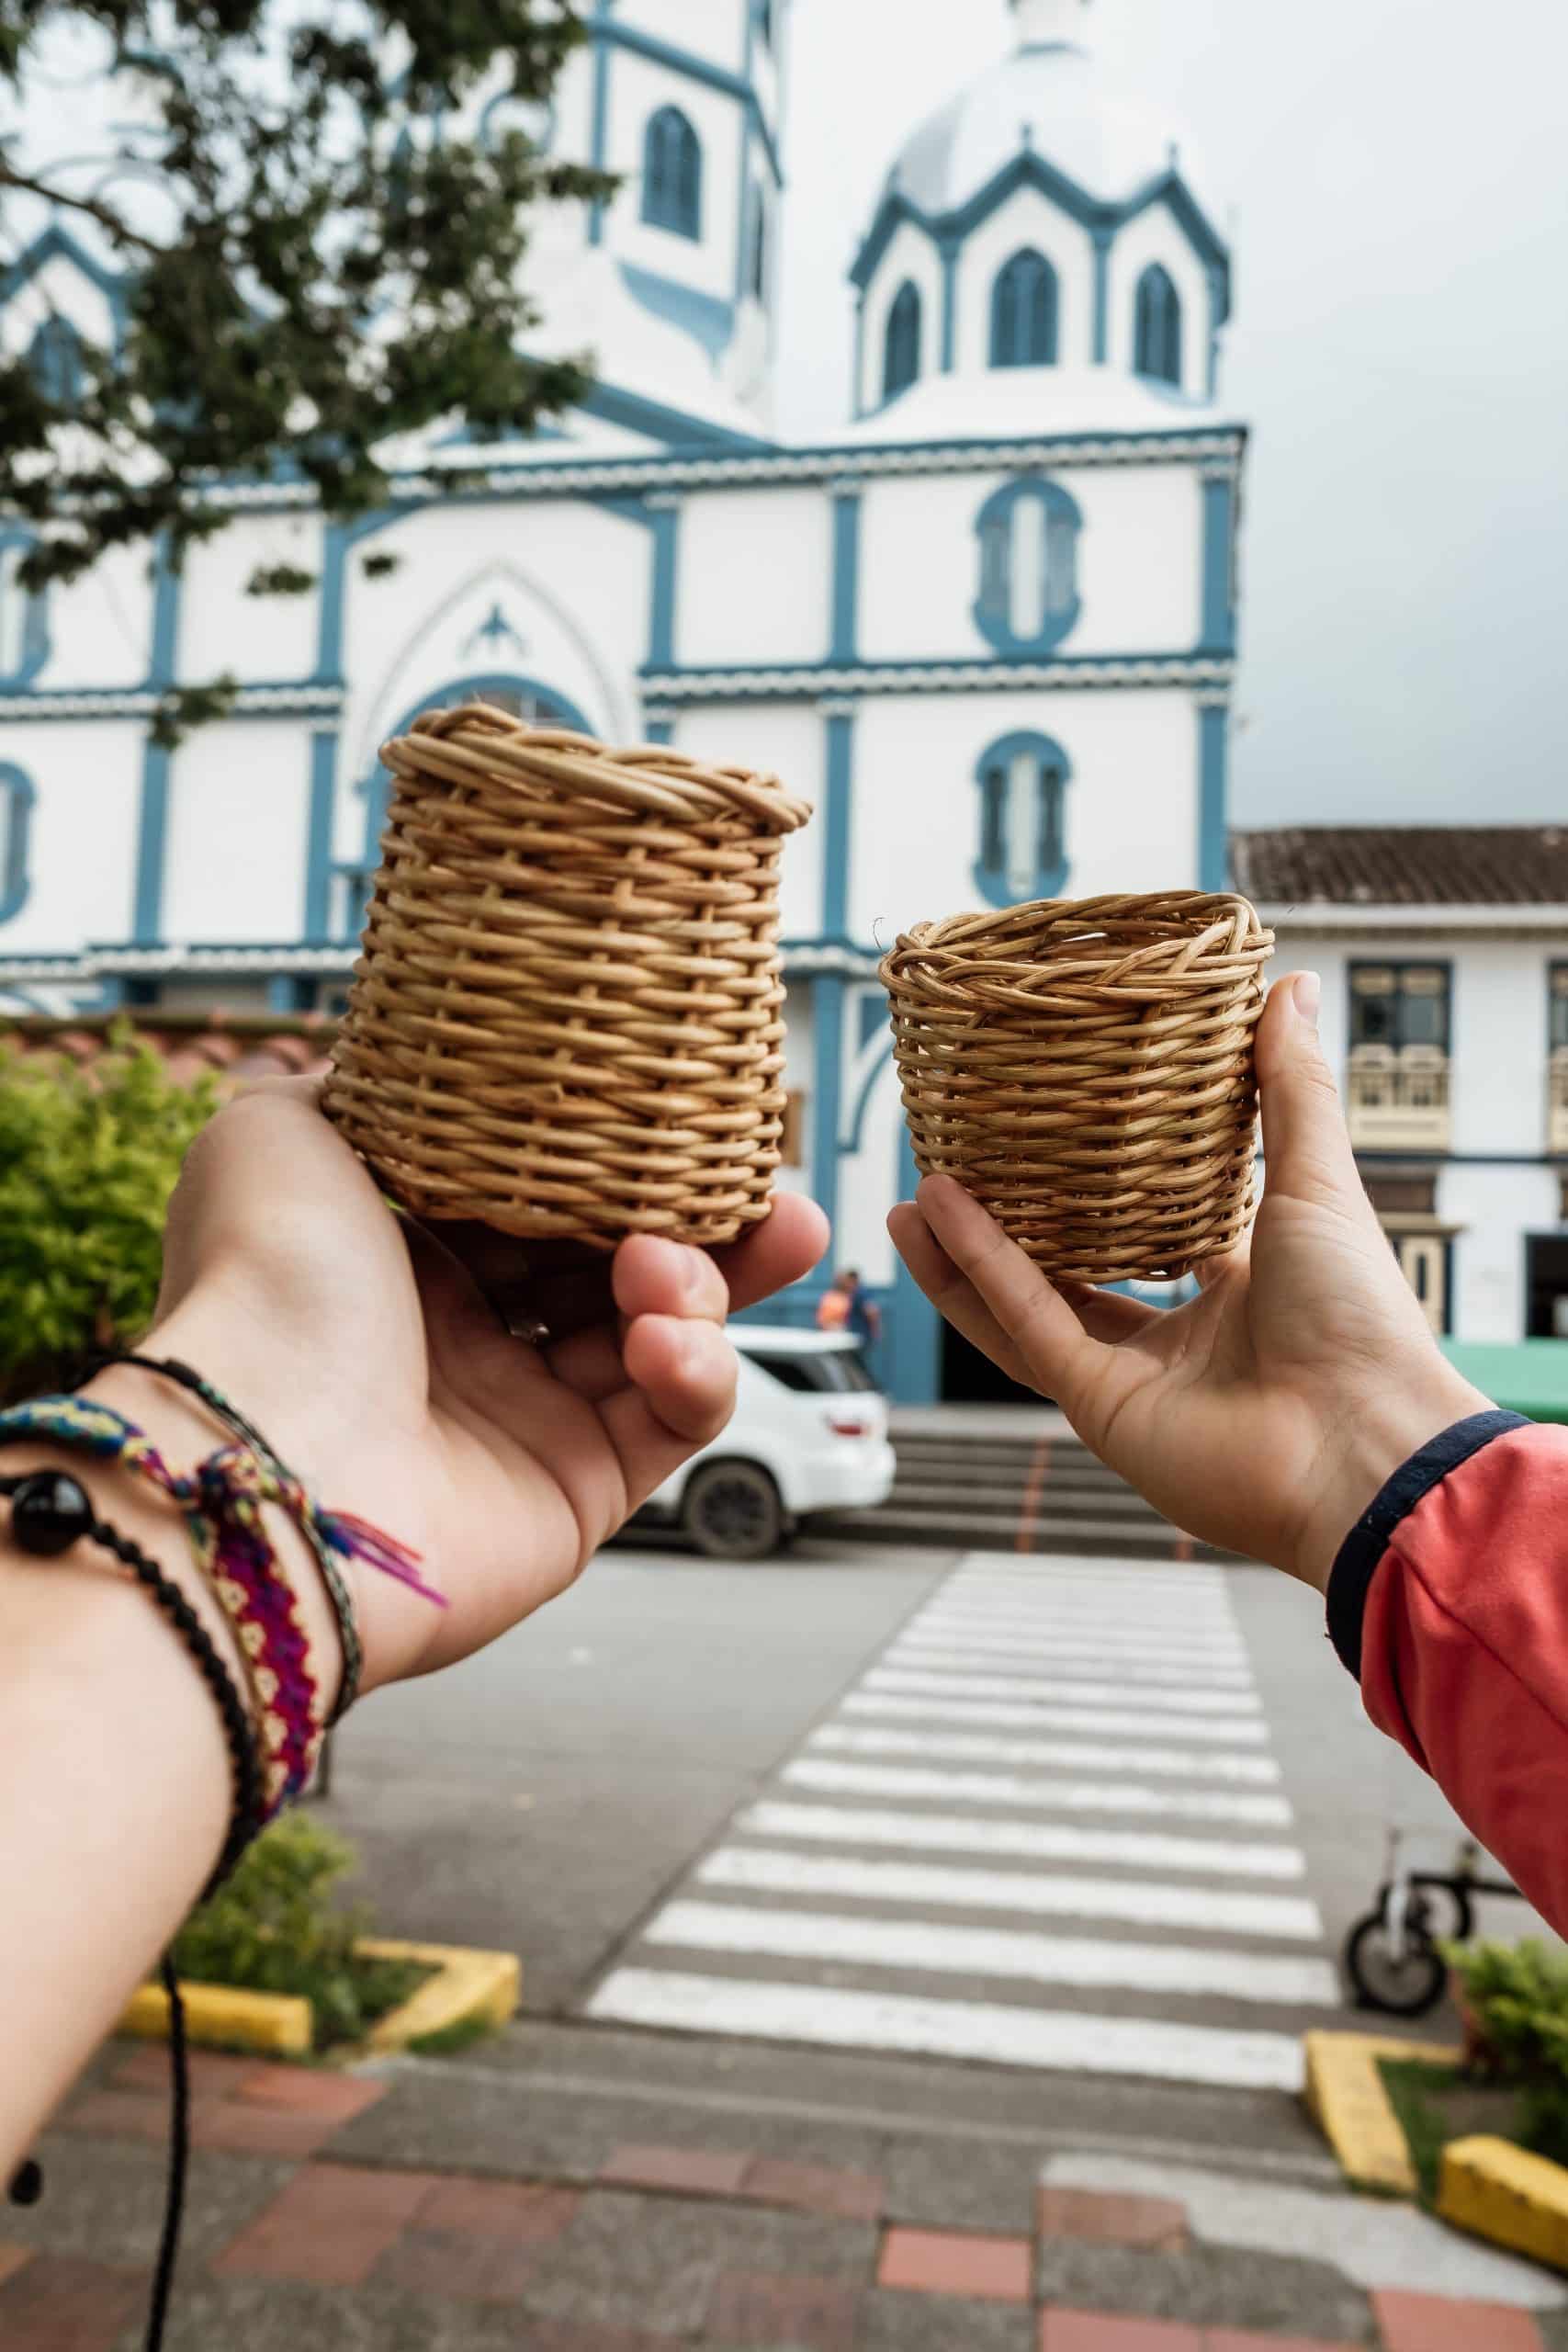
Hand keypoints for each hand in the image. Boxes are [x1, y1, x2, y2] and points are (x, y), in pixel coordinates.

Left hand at [130, 1082, 827, 1690]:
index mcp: (408, 1258)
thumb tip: (430, 1063)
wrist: (265, 1454)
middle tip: (768, 1191)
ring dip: (702, 1287)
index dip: (625, 1159)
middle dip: (707, 1224)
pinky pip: (679, 1420)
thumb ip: (364, 1087)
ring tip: (666, 1264)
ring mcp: (527, 1420)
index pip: (551, 1197)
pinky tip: (666, 1338)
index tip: (694, 1123)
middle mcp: (468, 1341)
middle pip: (625, 1263)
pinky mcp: (580, 1493)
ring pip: (669, 1336)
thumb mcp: (277, 1131)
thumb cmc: (262, 1291)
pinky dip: (699, 1372)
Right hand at [889, 972, 1488, 1590]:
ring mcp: (1135, 1381)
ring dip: (968, 1250)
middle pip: (1073, 1274)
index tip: (1057, 1131)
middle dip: (1011, 1224)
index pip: (1157, 1232)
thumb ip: (1292, 1089)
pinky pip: (1028, 1325)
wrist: (1363, 1443)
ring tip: (916, 1188)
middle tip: (960, 1162)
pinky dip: (981, 1268)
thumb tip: (1287, 984)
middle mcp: (1181, 1342)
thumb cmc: (1362, 1319)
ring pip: (1029, 1305)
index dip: (1104, 1186)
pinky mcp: (1100, 1410)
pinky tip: (937, 1211)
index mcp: (1242, 1291)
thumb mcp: (1317, 1182)